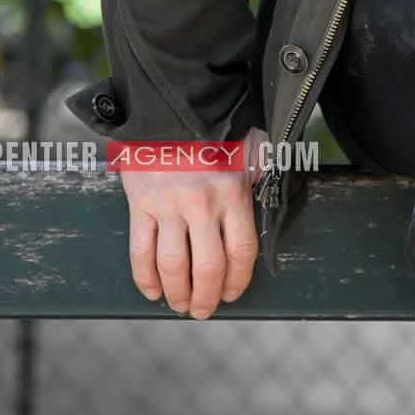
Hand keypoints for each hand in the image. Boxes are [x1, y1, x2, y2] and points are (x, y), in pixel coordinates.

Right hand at [118, 126, 269, 316]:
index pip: (241, 253)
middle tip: (203, 310)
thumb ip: (263, 177)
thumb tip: (274, 197)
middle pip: (207, 268)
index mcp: (234, 194)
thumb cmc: (216, 127)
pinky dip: (145, 277)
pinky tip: (152, 291)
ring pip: (173, 265)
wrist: (169, 103)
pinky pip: (140, 250)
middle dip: (206, 297)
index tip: (233, 294)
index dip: (238, 281)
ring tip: (179, 304)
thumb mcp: (253, 148)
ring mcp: (169, 206)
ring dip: (177, 293)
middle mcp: (203, 205)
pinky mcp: (140, 203)